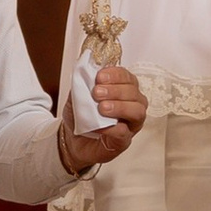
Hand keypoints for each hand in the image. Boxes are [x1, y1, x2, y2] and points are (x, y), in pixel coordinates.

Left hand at [60, 59, 147, 173]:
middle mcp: (131, 104)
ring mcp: (130, 124)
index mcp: (122, 89)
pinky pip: (125, 133)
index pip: (127, 77)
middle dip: (116, 90)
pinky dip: (113, 128)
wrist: (72, 139)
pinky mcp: (124, 141)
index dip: (115, 75)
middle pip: (134, 92)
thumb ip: (83, 82)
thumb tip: (85, 70)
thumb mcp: (78, 95)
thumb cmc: (80, 116)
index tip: (99, 77)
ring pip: (137, 111)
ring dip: (120, 106)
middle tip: (97, 93)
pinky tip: (101, 126)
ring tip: (102, 108)